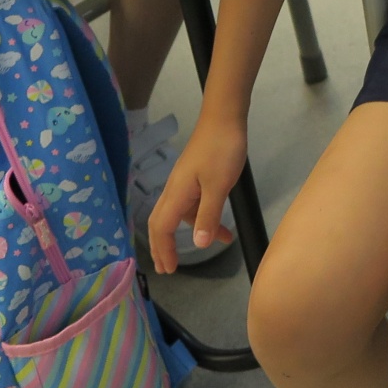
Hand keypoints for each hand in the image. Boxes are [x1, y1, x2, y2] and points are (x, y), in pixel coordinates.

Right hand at [148, 117, 245, 273]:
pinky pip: (193, 204)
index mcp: (176, 193)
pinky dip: (203, 218)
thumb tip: (197, 244)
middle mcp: (175, 189)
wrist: (225, 117)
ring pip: (180, 214)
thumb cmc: (221, 149)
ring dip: (190, 232)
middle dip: (162, 247)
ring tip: (207, 247)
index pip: (162, 229)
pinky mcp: (196, 176)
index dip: (163, 251)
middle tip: (166, 268)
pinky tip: (222, 226)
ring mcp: (185, 182)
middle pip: (161, 224)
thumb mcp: (218, 186)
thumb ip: (208, 215)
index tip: (168, 270)